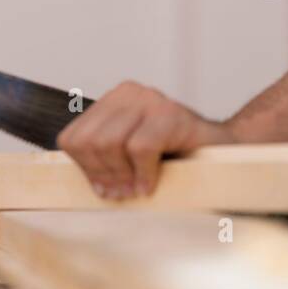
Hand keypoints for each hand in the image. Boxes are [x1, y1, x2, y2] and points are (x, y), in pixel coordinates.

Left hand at [56, 81, 235, 199]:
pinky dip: (144, 174)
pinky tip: (151, 185)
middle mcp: (130, 93)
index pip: (72, 138)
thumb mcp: (130, 155)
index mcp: (113, 100)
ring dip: (123, 176)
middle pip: (90, 142)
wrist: (224, 150)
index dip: (84, 169)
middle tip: (121, 194)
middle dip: (102, 175)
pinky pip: (141, 148)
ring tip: (136, 190)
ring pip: (110, 143)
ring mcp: (152, 100)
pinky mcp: (172, 114)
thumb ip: (103, 159)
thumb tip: (63, 182)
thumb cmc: (174, 157)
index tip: (103, 188)